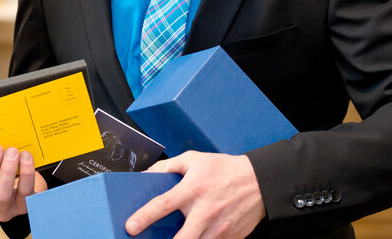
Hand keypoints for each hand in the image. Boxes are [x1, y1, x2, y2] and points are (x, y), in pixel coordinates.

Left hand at [126, 151, 264, 237]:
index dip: (144, 217)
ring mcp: (220, 228)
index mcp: (193, 190)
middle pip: (182, 238)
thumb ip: (168, 166)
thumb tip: (147, 174)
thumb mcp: (194, 159)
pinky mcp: (231, 238)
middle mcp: (205, 211)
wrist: (260, 181)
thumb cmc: (225, 169)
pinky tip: (199, 236)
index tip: (131, 227)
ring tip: (178, 237)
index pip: (163, 205)